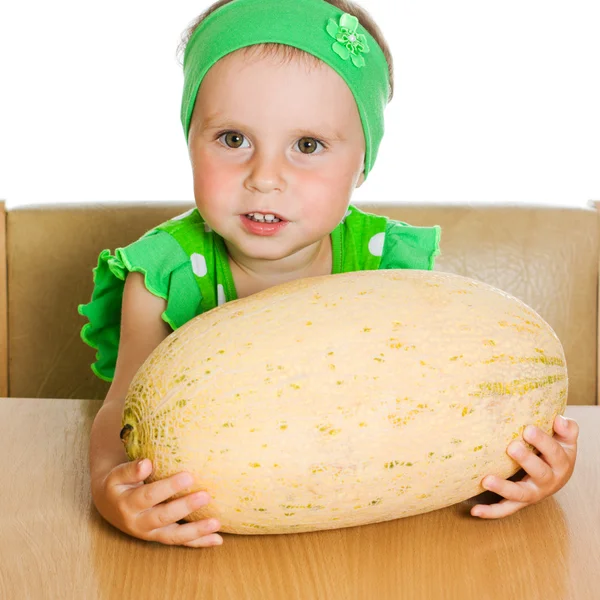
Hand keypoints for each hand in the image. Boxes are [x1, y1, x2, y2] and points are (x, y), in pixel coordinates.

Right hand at [91, 458, 222, 546]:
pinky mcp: (161, 537)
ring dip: (196, 531)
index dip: (168, 487)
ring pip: (174, 536)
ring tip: (216, 523)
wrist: (109, 505)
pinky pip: (181, 541)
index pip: (149, 496)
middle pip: (163, 517)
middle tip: (205, 496)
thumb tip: (146, 463)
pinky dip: (199, 542)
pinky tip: (217, 539)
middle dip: (185, 507)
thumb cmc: (118, 484)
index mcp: (128, 504)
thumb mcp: (117, 475)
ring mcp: (151, 533)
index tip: (188, 476)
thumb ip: (130, 470)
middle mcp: (139, 523)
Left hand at [471, 415, 578, 518]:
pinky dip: (491, 511)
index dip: (542, 441)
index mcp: (561, 463)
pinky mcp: (519, 501)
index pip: (554, 452)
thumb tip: (559, 420)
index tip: (527, 429)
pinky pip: (506, 509)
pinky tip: (475, 511)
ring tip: (486, 480)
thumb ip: (566, 428)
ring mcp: (534, 493)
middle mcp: (549, 481)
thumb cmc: (556, 448)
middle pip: (539, 473)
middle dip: (526, 460)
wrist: (555, 472)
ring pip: (520, 494)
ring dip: (503, 488)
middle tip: (511, 447)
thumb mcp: (565, 438)